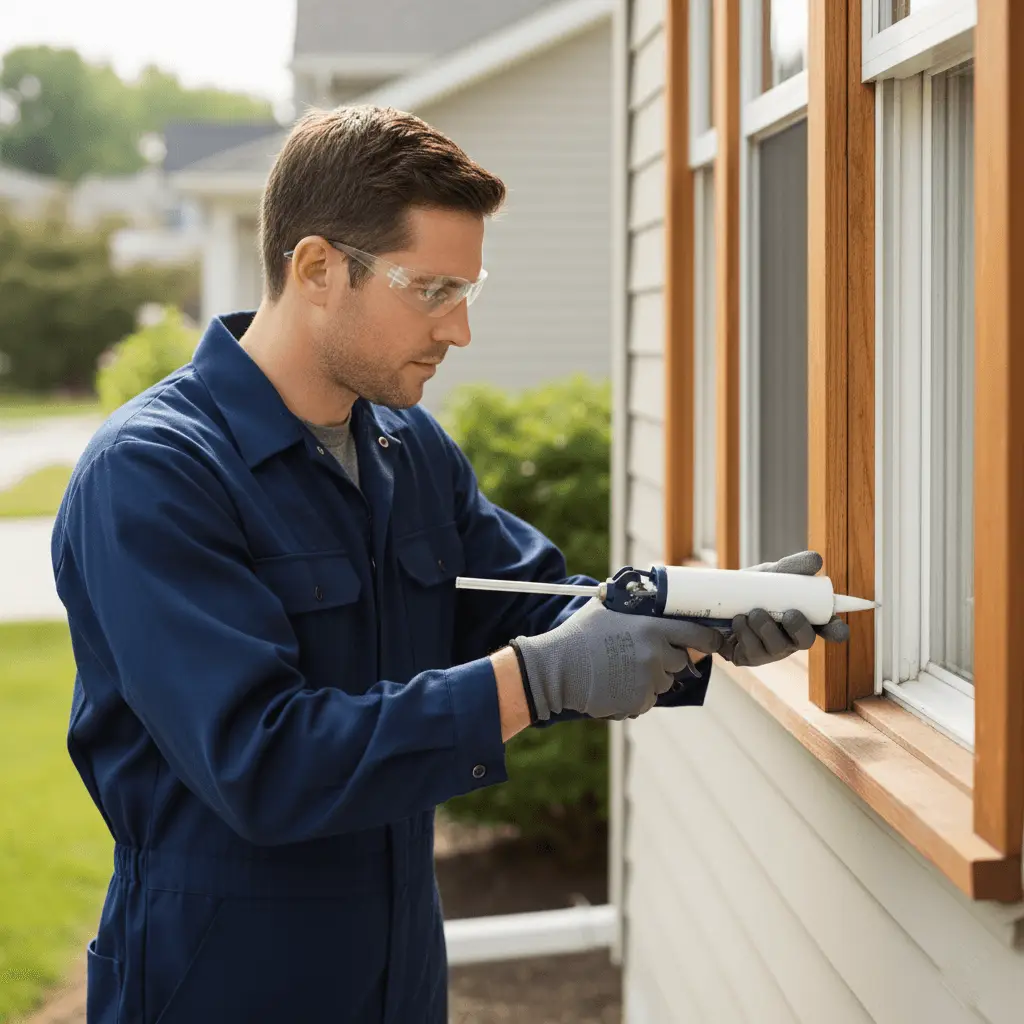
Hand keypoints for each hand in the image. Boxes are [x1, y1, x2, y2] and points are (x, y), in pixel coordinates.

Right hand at [512, 598, 723, 720]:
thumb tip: (644, 589)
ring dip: (650, 678)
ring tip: (620, 670)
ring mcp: (649, 680)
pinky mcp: (640, 701)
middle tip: (637, 655)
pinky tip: (614, 684)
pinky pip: (648, 699)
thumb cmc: (580, 635)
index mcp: (652, 628)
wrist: (558, 669)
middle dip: (665, 659)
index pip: (697, 635)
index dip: (709, 639)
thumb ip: (631, 602)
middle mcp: (656, 654)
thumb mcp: (606, 607)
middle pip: (679, 661)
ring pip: (664, 682)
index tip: (714, 642)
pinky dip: (636, 695)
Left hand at [719, 550, 850, 667]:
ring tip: (751, 612)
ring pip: (776, 647)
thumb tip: (817, 560)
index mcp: (803, 617)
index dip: (836, 631)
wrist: (712, 599)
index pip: (828, 628)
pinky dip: (744, 633)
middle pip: (805, 641)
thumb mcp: (769, 575)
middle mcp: (790, 638)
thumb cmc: (750, 588)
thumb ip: (792, 567)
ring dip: (765, 628)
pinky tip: (737, 621)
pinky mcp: (747, 657)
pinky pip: (751, 651)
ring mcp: (769, 650)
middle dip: (798, 628)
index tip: (840, 630)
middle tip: (789, 614)